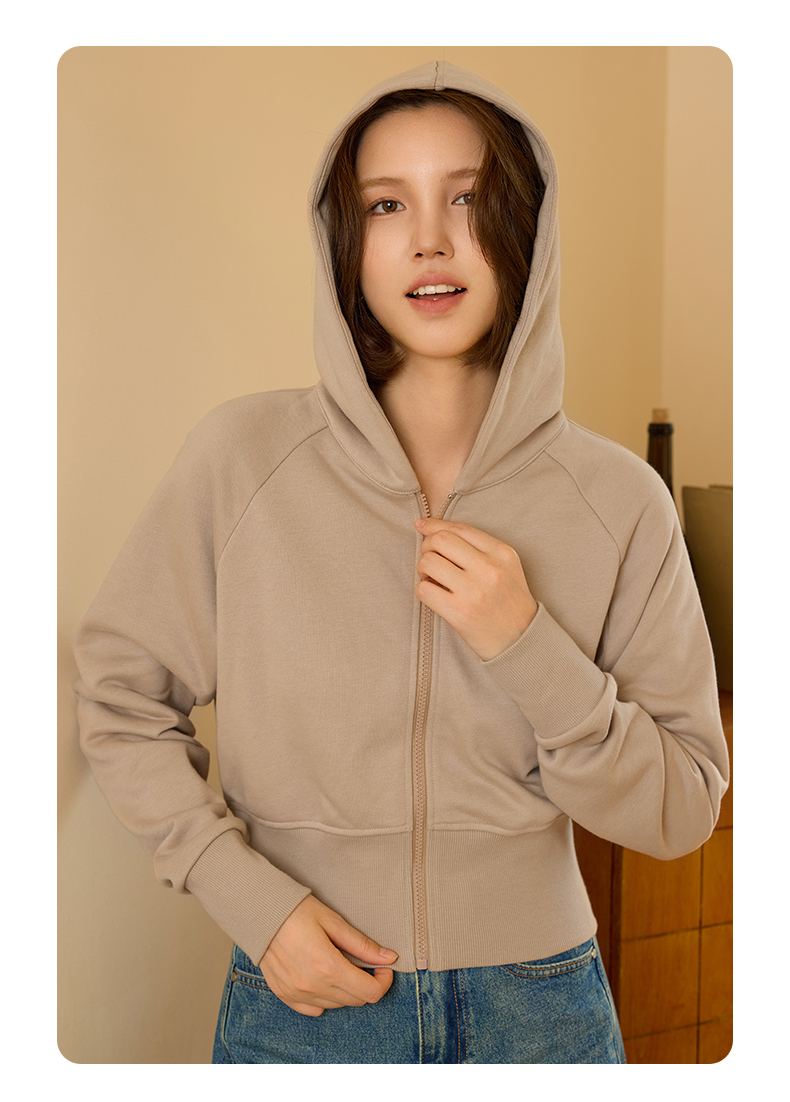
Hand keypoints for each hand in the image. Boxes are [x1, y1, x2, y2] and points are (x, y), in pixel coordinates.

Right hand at [259, 895, 397, 1016]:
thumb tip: (389, 958)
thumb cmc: (298, 911)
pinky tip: (324, 979)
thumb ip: (362, 944)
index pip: (370, 992)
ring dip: (346, 991)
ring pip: (335, 1005)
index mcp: (328, 967)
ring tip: (343, 966)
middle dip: (367, 984)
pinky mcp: (284, 994)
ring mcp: (296, 993)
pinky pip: (312, 1009)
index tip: (383, 967)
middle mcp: (312, 986)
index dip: (383, 981)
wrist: (260, 912)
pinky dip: (324, 999)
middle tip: (365, 963)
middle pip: (354, 1000)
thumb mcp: (334, 922)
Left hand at [415, 518, 537, 661]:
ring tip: (434, 579)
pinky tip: (435, 595)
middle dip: (427, 547)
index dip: (435, 524)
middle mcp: (489, 568)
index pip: (459, 528)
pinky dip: (423, 590)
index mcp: (502, 553)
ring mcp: (474, 591)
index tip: (422, 526)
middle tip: (432, 561)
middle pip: (440, 540)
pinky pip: (423, 589)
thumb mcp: (507, 566)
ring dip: (423, 569)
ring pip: (428, 562)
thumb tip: (430, 527)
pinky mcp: (459, 613)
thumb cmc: (508, 601)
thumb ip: (478, 546)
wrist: (520, 640)